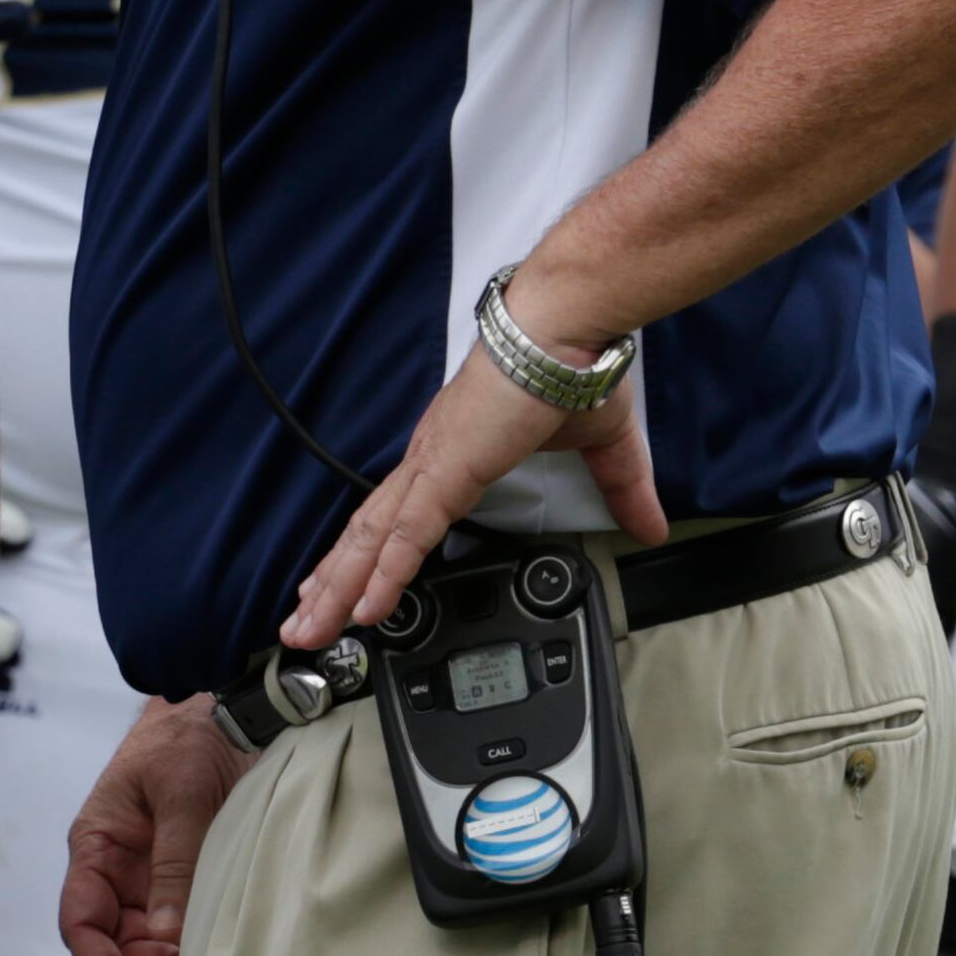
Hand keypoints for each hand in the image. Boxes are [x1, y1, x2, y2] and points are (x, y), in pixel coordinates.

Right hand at [60, 697, 251, 955]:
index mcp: (97, 846)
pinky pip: (184, 920)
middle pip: (118, 941)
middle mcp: (118, 869)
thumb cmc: (187, 737)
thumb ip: (175, 864)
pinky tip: (219, 942)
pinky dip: (197, 938)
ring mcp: (153, 875)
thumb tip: (167, 936)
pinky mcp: (187, 875)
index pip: (81, 921)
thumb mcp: (181, 796)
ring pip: (153, 938)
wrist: (226, 707)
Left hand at [279, 327, 664, 649]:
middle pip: (369, 531)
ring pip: (373, 538)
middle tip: (305, 621)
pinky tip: (367, 607)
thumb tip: (650, 525)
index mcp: (457, 450)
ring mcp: (435, 464)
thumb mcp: (603, 446)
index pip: (401, 511)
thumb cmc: (577, 366)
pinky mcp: (447, 469)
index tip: (348, 582)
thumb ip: (622, 490)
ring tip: (310, 627)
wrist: (569, 328)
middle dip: (335, 581)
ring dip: (341, 586)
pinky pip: (408, 533)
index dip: (370, 549)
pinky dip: (385, 572)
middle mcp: (433, 458)